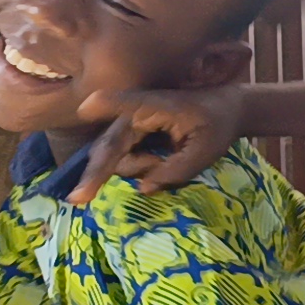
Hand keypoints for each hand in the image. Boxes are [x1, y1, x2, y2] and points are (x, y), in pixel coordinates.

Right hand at [70, 87, 244, 201]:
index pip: (127, 105)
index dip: (106, 106)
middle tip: (78, 199)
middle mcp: (136, 112)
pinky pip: (121, 155)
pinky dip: (134, 166)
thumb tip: (142, 188)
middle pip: (109, 145)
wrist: (226, 110)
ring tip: (162, 163)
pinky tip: (155, 163)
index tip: (85, 108)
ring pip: (114, 154)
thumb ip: (176, 170)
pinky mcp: (131, 132)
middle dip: (95, 173)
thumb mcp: (205, 152)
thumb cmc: (217, 126)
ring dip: (134, 167)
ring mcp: (130, 123)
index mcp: (155, 107)